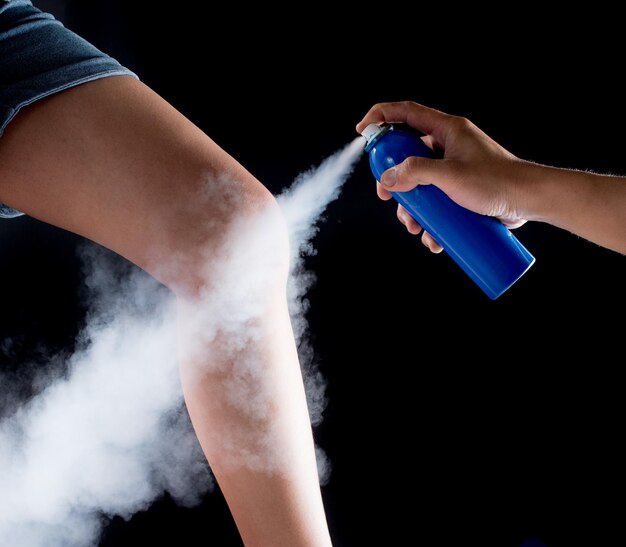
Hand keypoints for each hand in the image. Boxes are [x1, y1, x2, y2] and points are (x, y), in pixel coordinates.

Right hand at [356, 101, 530, 251]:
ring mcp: (454, 168)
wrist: (530, 201)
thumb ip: (416, 172)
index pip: (406, 112)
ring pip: (420, 183)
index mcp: (447, 130)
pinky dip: (429, 217)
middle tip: (388, 196)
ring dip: (412, 207)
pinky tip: (431, 236)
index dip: (380, 117)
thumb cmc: (497, 182)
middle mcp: (448, 145)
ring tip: (414, 226)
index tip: (362, 131)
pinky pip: (436, 200)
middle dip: (395, 180)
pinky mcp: (461, 189)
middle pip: (407, 154)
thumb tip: (388, 179)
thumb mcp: (450, 175)